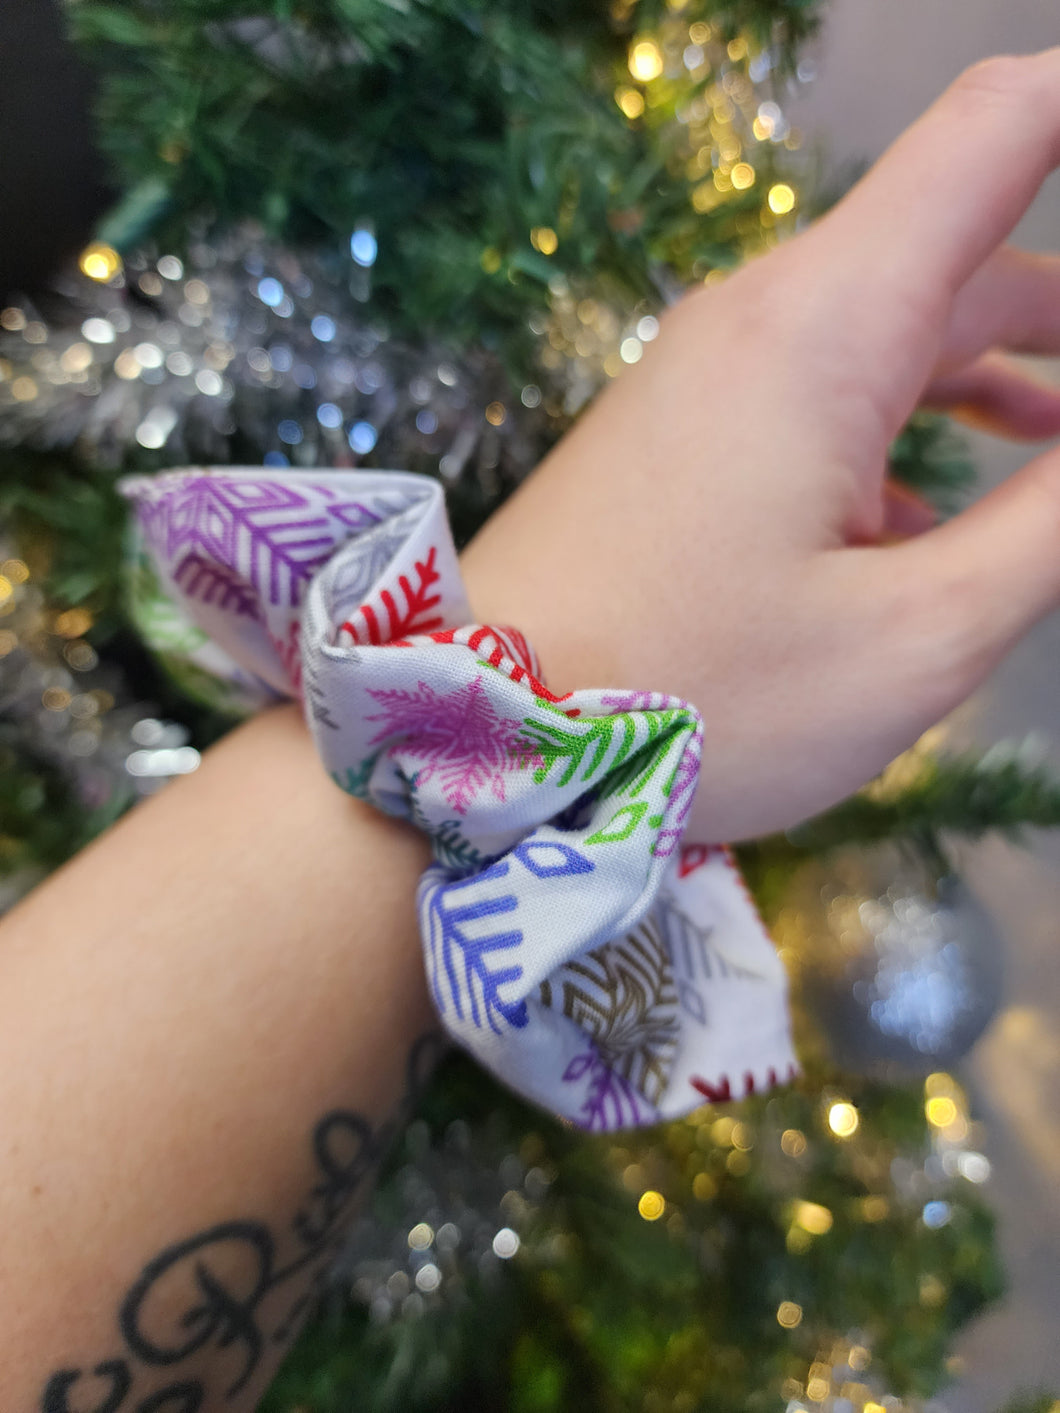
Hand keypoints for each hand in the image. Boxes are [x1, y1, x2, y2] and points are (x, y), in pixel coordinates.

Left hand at [464, 48, 1059, 841]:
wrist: (471, 734)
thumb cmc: (696, 699)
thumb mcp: (916, 634)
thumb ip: (1051, 522)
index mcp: (828, 323)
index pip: (1002, 130)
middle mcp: (761, 319)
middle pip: (958, 252)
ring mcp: (703, 376)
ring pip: (885, 333)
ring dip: (992, 377)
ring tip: (1059, 451)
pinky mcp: (671, 435)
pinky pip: (816, 396)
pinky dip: (902, 431)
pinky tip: (931, 526)